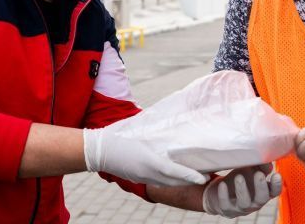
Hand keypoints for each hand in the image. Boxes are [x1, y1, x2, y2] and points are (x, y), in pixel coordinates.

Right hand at [83, 121, 208, 186]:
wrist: (97, 149)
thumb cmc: (118, 134)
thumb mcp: (139, 129)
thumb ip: (156, 128)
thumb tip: (173, 120)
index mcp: (148, 161)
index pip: (174, 171)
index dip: (190, 176)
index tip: (204, 178)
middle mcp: (147, 172)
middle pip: (174, 182)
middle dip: (191, 180)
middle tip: (207, 175)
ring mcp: (142, 177)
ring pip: (167, 183)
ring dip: (181, 181)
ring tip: (196, 175)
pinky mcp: (138, 178)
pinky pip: (158, 182)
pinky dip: (170, 180)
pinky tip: (176, 175)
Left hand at [202, 164, 282, 217]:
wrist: (222, 190)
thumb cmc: (242, 178)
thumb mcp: (252, 170)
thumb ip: (260, 165)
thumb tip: (267, 159)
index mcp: (264, 192)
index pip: (274, 191)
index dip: (277, 185)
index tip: (276, 175)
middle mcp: (255, 202)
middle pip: (261, 198)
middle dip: (261, 187)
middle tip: (259, 174)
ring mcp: (241, 207)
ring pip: (244, 202)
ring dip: (242, 189)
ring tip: (239, 177)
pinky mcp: (227, 209)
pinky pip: (226, 204)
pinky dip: (224, 195)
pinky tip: (222, 184)